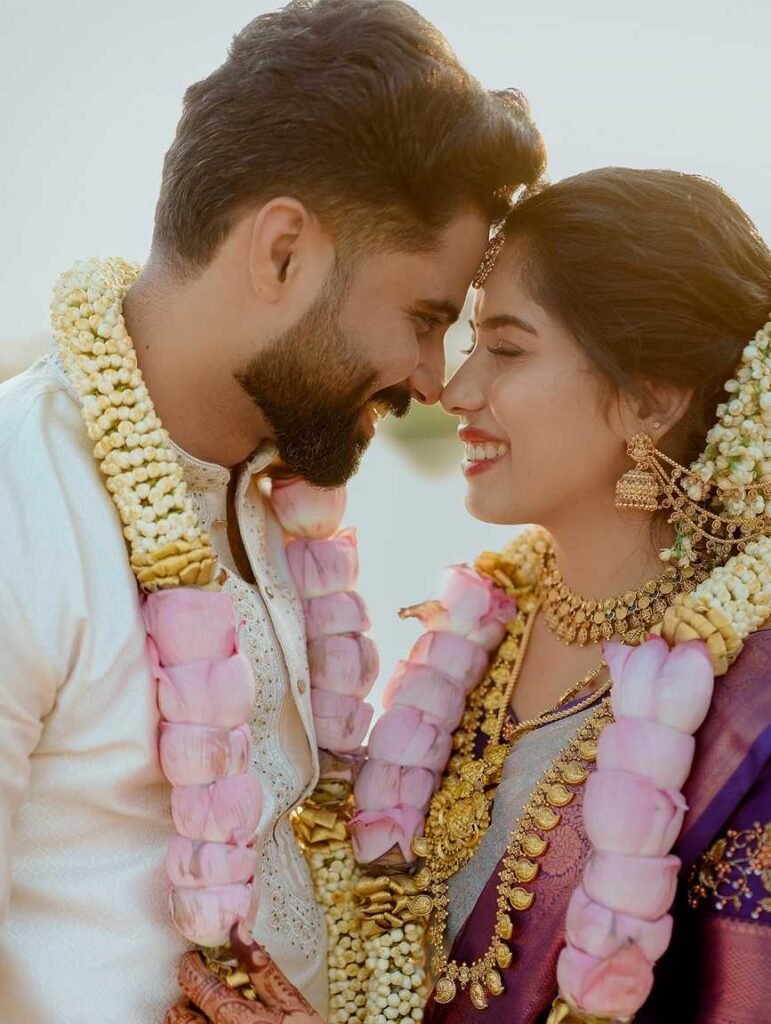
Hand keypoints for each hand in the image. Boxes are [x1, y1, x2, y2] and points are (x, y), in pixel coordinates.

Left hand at [165, 926, 323, 1023]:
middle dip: (186, 997)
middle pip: (179, 1016)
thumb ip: (262, 967)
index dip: (190, 967)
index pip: (199, 987)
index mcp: (238, 1018)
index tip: (193, 957)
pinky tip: (222, 1021)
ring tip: (210, 1008)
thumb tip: (240, 931)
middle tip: (202, 986)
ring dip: (191, 1017)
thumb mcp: (291, 1000)